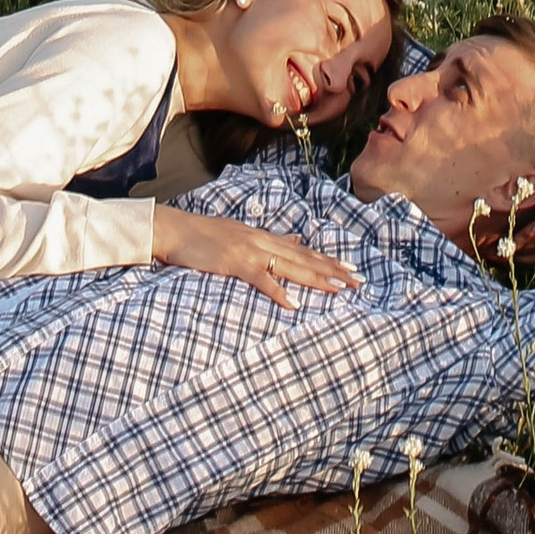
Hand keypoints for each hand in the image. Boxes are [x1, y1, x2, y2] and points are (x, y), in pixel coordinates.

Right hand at [149, 205, 360, 308]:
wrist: (176, 230)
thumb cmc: (205, 235)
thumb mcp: (243, 232)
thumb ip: (272, 238)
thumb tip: (297, 238)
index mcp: (265, 237)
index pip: (304, 250)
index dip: (329, 260)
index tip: (351, 269)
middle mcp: (263, 242)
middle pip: (305, 258)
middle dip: (333, 270)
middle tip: (358, 280)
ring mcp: (249, 252)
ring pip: (291, 266)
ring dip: (316, 278)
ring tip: (339, 289)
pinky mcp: (234, 264)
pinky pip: (260, 279)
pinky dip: (277, 291)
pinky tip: (293, 304)